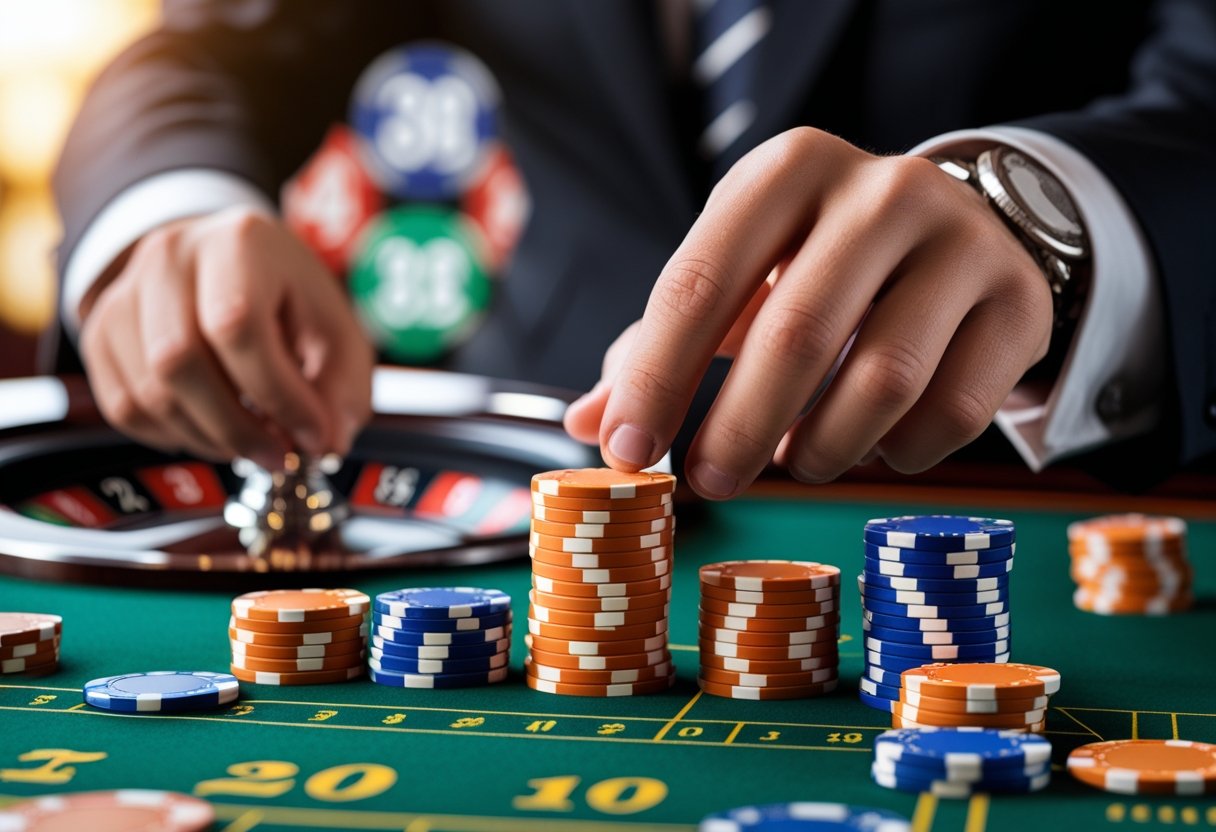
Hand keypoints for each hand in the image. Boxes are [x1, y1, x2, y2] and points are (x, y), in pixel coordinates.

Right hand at [79, 207, 373, 467]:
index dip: (278, 396)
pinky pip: (122, 406)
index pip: (237, 326)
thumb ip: (341, 387)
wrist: (233, 266)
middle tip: (280, 458)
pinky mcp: (101, 330)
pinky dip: (172, 436)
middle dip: (237, 428)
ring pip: (147, 391)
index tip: (313, 437)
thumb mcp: (336, 331)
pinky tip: (213, 432)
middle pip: (178, 361)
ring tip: (253, 445)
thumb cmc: (290, 301)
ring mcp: (124, 292)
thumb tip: (327, 445)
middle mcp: (169, 257)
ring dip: (208, 438)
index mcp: (239, 243)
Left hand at [565, 128, 1051, 497]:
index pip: (700, 281)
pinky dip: (898, 453)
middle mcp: (881, 190)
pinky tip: (871, 446)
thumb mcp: (737, 276)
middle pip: (796, 335)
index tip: (629, 453)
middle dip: (736, 428)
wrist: (960, 225)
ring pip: (882, 381)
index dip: (657, 379)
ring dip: (821, 448)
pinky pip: (953, 414)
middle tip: (708, 483)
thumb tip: (590, 426)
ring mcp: (963, 242)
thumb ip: (658, 345)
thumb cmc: (816, 261)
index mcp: (788, 170)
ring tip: (792, 458)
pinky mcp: (1021, 302)